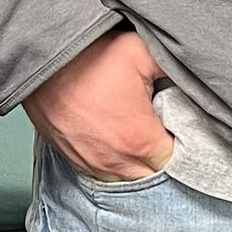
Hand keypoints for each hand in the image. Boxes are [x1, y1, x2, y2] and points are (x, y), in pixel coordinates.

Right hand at [26, 28, 174, 183]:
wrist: (42, 61)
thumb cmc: (87, 57)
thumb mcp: (140, 51)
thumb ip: (171, 68)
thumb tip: (190, 78)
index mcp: (139, 138)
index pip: (175, 161)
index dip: (182, 144)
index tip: (178, 127)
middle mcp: (116, 160)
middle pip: (152, 175)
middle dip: (160, 156)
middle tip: (161, 130)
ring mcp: (92, 163)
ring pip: (127, 180)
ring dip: (136, 164)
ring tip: (138, 137)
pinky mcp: (73, 160)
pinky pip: (101, 175)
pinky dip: (113, 164)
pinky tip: (116, 143)